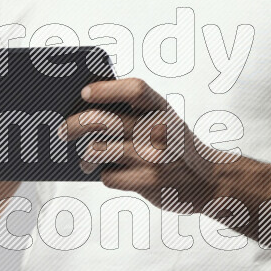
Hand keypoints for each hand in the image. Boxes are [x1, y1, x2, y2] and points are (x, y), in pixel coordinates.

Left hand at [60, 77, 229, 214]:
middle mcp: (159, 129)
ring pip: (99, 150)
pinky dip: (105, 176)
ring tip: (84, 160)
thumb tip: (83, 109)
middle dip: (76, 124)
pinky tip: (111, 174)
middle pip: (104, 120)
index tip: (84, 93)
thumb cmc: (174, 145)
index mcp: (162, 108)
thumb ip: (133, 112)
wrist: (208, 180)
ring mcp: (155, 156)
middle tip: (63, 131)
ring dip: (86, 156)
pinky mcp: (149, 181)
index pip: (134, 89)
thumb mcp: (163, 120)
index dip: (106, 90)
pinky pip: (109, 176)